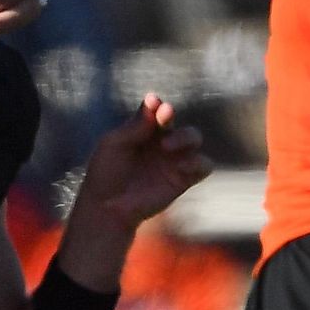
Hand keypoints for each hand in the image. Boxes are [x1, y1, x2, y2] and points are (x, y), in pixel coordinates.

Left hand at [69, 94, 212, 238]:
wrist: (108, 207)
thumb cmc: (106, 173)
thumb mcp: (114, 144)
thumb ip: (135, 125)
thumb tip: (154, 101)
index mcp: (144, 130)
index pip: (156, 111)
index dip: (157, 105)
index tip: (154, 103)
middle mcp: (161, 142)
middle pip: (176, 121)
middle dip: (171, 117)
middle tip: (164, 116)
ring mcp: (174, 160)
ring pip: (194, 138)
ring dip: (185, 136)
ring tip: (167, 146)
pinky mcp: (184, 179)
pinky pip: (204, 165)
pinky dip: (199, 162)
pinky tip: (183, 164)